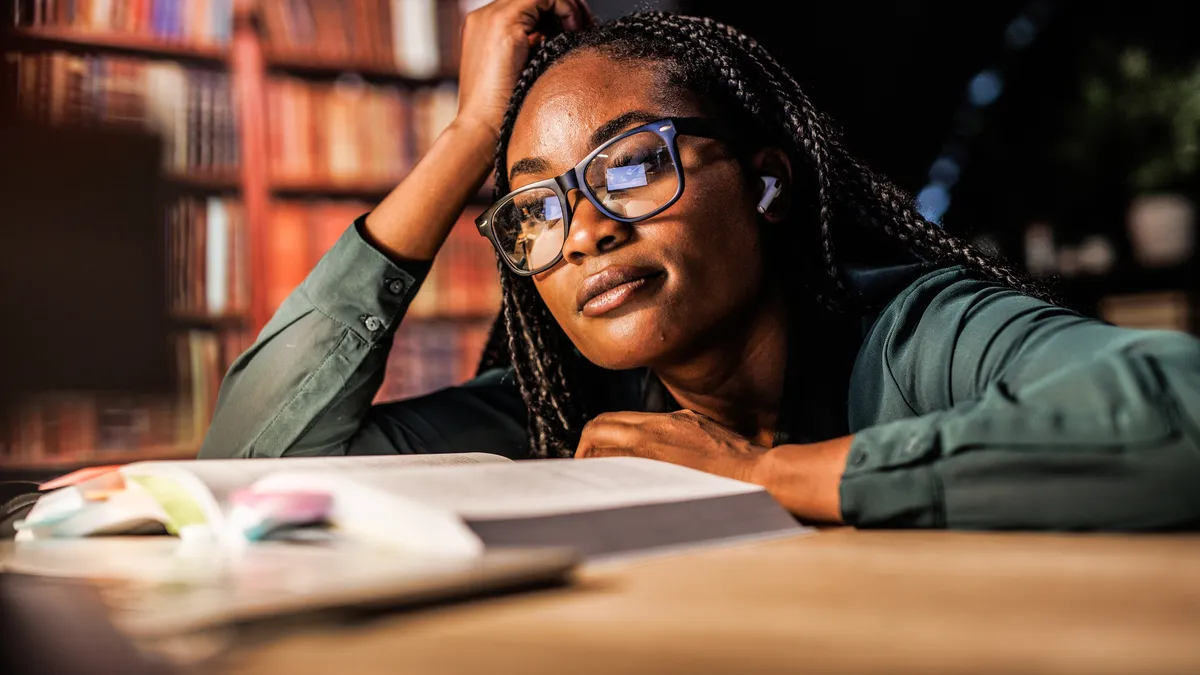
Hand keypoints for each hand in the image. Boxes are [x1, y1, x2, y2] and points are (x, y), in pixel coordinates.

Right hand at [456, 0, 593, 142]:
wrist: (482, 129)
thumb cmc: (502, 111)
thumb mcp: (520, 70)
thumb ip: (533, 48)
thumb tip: (562, 35)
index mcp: (484, 28)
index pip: (526, 6)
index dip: (554, 11)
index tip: (577, 27)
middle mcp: (483, 17)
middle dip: (564, 6)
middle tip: (586, 24)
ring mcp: (491, 18)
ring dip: (566, 5)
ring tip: (581, 27)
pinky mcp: (504, 24)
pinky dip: (563, 7)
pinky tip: (573, 28)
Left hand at [575, 410, 854, 522]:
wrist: (758, 474)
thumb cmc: (738, 460)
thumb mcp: (704, 431)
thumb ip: (678, 432)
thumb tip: (662, 443)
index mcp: (665, 421)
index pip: (610, 420)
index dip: (592, 438)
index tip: (591, 456)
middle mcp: (655, 431)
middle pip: (599, 428)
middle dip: (584, 449)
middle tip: (584, 471)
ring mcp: (656, 451)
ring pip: (605, 448)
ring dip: (592, 465)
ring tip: (593, 486)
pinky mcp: (660, 472)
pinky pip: (619, 473)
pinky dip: (607, 481)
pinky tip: (609, 496)